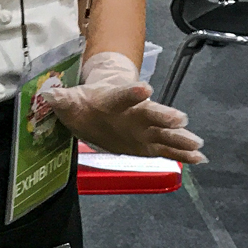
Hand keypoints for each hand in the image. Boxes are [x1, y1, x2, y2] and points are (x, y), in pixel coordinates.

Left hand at [44, 51, 206, 164]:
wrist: (100, 106)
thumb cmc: (86, 103)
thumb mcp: (70, 101)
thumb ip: (61, 100)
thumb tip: (47, 94)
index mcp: (114, 100)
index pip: (123, 95)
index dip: (132, 93)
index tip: (145, 90)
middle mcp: (134, 112)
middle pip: (150, 113)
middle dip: (164, 116)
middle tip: (180, 120)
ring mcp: (144, 128)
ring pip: (164, 132)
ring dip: (180, 138)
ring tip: (197, 144)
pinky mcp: (149, 143)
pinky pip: (168, 148)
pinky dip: (182, 153)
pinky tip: (199, 158)